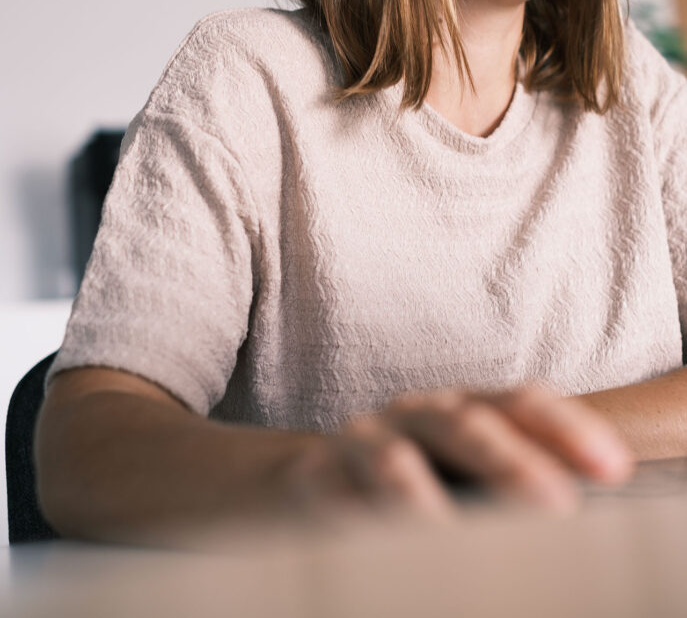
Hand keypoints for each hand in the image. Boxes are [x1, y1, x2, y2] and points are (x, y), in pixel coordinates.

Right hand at [283, 385, 633, 516]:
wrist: (322, 479)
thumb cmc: (419, 477)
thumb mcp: (469, 470)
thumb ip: (516, 477)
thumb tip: (575, 506)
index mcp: (464, 407)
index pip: (520, 402)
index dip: (567, 428)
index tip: (612, 468)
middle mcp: (418, 414)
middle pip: (468, 425)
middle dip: (513, 463)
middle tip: (556, 504)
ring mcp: (366, 440)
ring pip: (396, 458)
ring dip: (425, 495)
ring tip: (450, 532)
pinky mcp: (318, 475)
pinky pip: (336, 492)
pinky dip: (357, 514)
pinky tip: (374, 541)